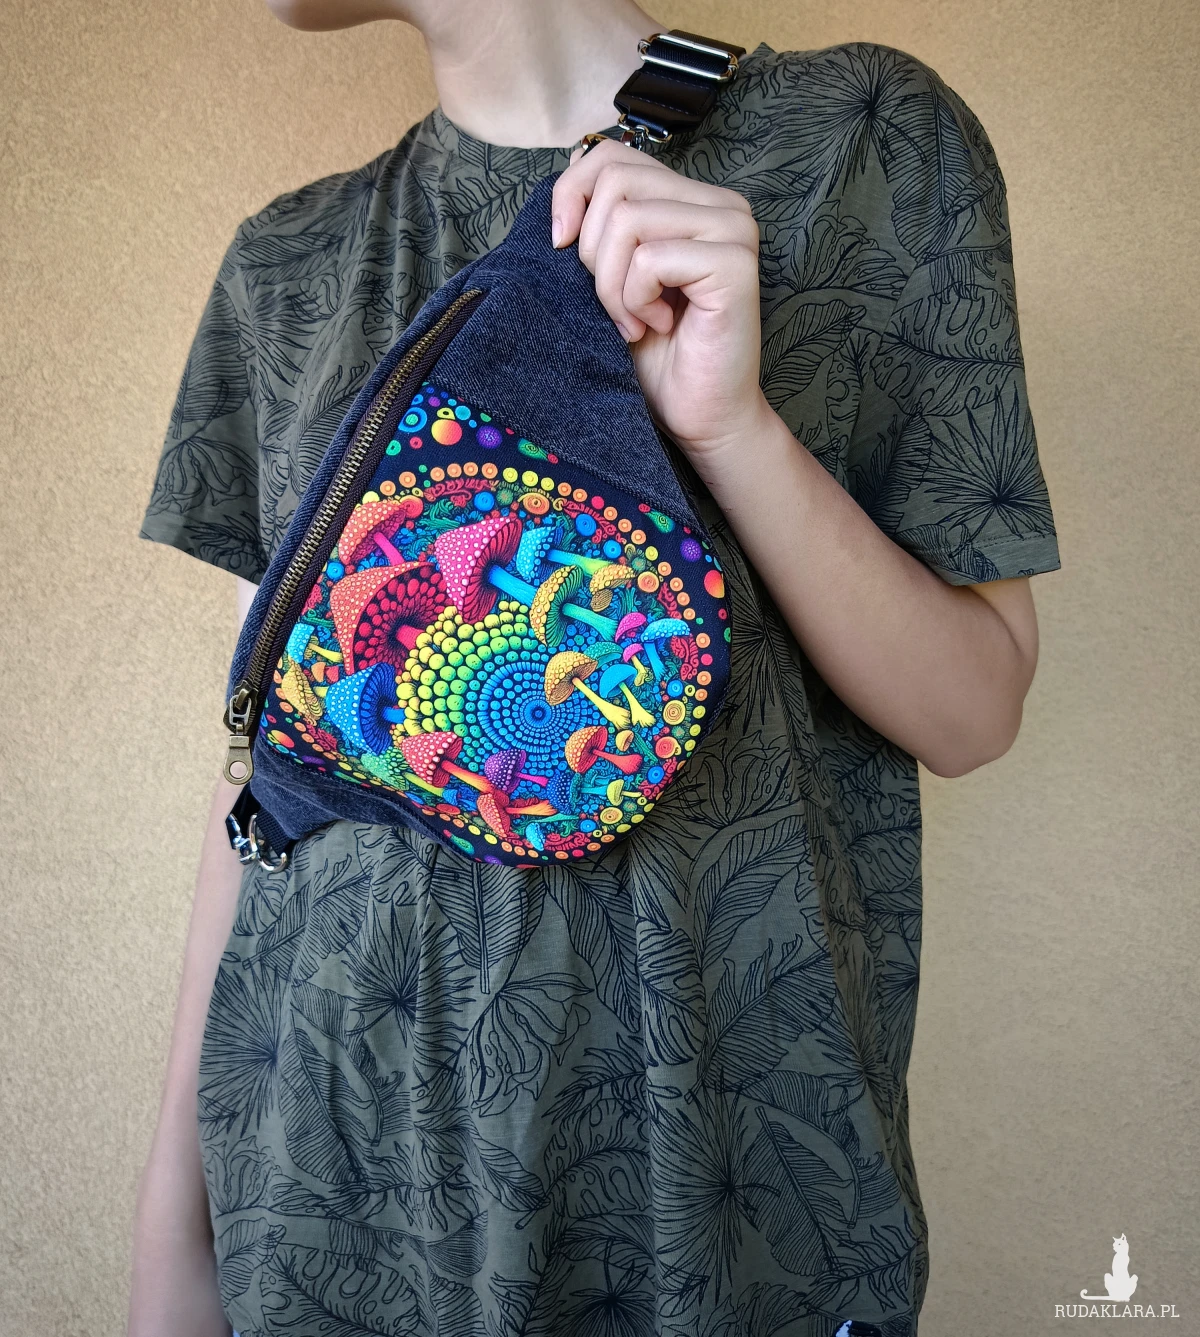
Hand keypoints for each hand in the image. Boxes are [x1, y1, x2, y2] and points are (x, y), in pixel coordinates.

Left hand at [551, 138, 774, 461]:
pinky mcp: (734, 264)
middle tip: (613, 304)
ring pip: (628, 219)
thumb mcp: (608, 276)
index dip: (571, 195)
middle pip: (615, 181)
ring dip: (612, 285)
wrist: (697, 416)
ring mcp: (733, 229)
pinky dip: (635, 301)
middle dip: (592, 252)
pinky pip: (650, 260)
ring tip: (634, 321)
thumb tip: (565, 178)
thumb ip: (597, 222)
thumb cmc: (654, 354)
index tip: (562, 250)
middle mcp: (720, 203)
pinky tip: (656, 326)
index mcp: (691, 197)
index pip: (611, 154)